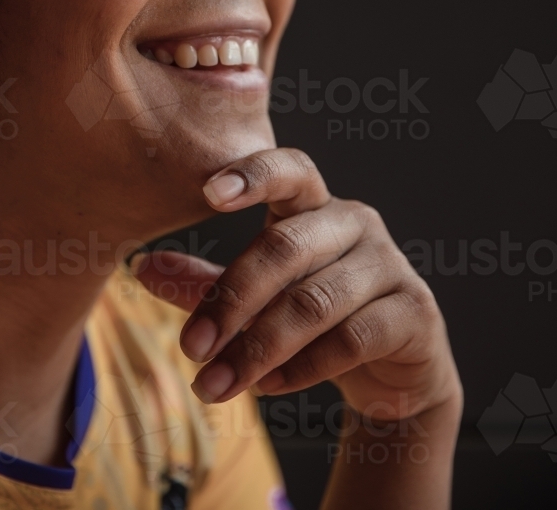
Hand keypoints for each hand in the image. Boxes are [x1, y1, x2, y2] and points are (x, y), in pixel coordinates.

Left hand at [132, 148, 460, 422]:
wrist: (395, 372)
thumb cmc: (318, 318)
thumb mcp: (258, 299)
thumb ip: (208, 282)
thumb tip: (142, 268)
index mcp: (315, 206)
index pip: (290, 170)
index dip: (254, 174)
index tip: (209, 194)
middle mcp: (355, 222)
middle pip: (287, 247)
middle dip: (232, 300)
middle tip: (190, 350)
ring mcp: (389, 264)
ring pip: (315, 301)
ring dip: (257, 348)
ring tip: (213, 386)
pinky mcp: (413, 311)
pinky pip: (351, 338)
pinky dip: (302, 368)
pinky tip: (269, 386)